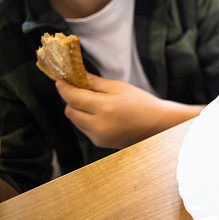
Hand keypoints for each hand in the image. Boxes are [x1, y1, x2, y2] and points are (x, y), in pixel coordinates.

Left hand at [55, 73, 202, 148]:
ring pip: (75, 120)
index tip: (60, 80)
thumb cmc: (141, 103)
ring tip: (92, 101)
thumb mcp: (120, 87)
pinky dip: (86, 119)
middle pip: (70, 110)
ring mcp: (98, 136)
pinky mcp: (99, 142)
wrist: (157, 125)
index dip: (64, 88)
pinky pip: (84, 128)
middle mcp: (98, 124)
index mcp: (105, 107)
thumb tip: (77, 76)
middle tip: (79, 89)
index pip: (73, 97)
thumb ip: (96, 83)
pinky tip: (99, 113)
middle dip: (71, 99)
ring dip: (78, 109)